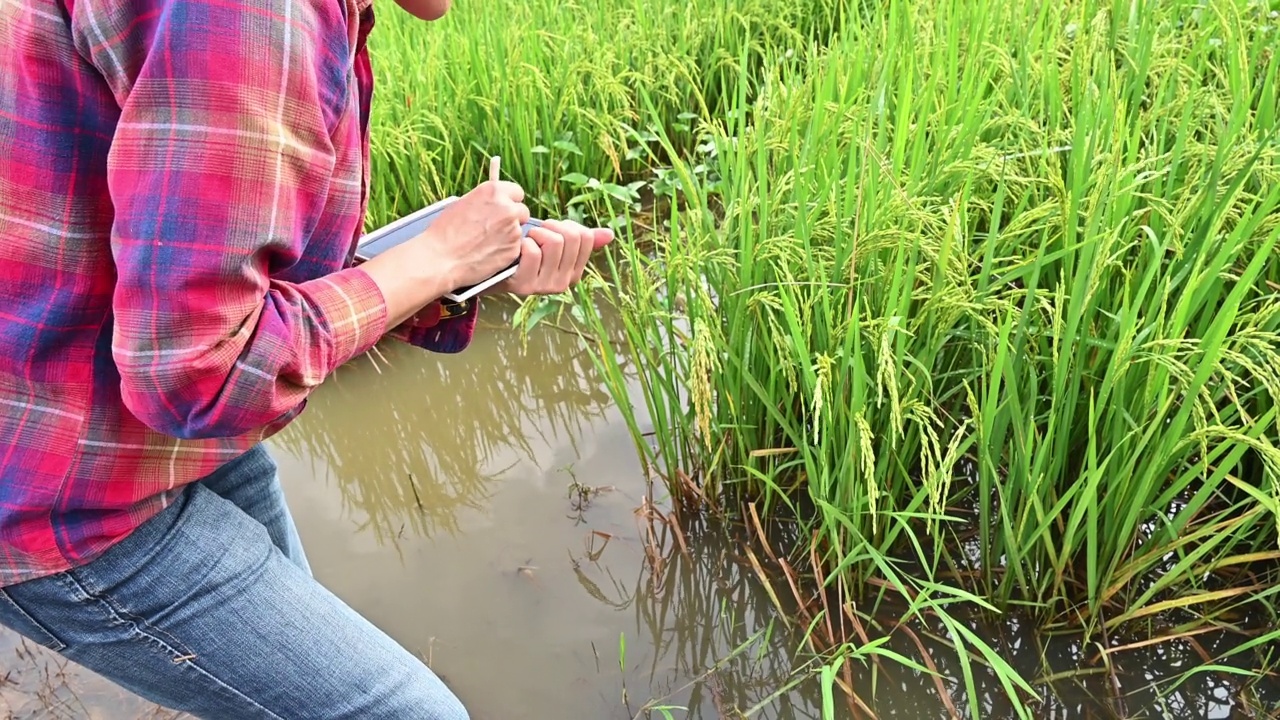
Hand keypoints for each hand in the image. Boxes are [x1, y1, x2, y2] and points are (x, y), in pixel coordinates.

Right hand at [416, 178, 528, 289]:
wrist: (441, 258)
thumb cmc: (445, 233)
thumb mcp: (463, 204)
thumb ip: (485, 202)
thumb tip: (493, 204)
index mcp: (493, 192)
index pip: (516, 192)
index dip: (510, 201)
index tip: (506, 208)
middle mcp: (507, 208)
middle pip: (522, 211)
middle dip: (513, 219)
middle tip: (498, 228)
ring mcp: (513, 230)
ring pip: (518, 231)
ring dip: (508, 236)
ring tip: (485, 243)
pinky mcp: (514, 250)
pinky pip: (515, 248)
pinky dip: (505, 251)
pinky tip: (487, 253)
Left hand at [490, 219, 612, 295]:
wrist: (494, 268)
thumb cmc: (525, 252)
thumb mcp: (555, 243)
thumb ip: (581, 239)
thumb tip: (610, 234)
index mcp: (575, 271)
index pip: (585, 236)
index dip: (566, 225)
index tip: (552, 230)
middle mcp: (564, 282)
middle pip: (570, 236)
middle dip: (551, 227)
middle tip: (538, 234)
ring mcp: (546, 286)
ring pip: (554, 241)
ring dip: (537, 233)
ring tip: (527, 240)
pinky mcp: (526, 285)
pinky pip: (533, 250)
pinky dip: (523, 243)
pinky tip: (517, 250)